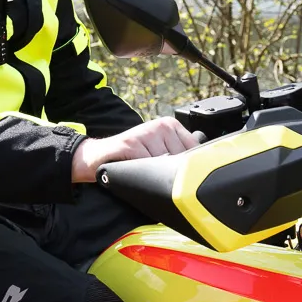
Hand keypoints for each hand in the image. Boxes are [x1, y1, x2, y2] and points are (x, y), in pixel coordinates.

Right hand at [72, 117, 199, 182]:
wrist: (98, 157)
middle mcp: (161, 126)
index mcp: (170, 126)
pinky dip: (144, 175)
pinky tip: (136, 172)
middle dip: (173, 173)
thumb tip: (203, 169)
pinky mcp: (132, 143)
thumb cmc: (131, 157)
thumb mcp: (158, 151)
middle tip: (157, 175)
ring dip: (156, 175)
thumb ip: (178, 155)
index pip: (195, 150)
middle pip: (182, 159)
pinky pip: (149, 166)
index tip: (183, 176)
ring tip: (145, 173)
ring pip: (166, 165)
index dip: (190, 167)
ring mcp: (146, 133)